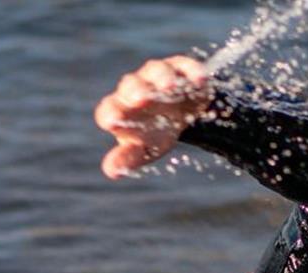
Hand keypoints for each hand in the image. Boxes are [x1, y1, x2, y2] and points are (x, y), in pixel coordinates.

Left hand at [94, 56, 213, 178]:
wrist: (182, 119)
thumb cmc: (153, 136)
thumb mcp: (143, 150)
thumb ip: (127, 158)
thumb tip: (112, 172)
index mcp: (120, 110)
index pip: (108, 109)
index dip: (110, 113)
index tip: (113, 121)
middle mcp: (134, 88)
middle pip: (130, 85)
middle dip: (136, 91)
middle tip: (141, 99)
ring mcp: (157, 76)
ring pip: (155, 70)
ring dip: (162, 77)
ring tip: (170, 87)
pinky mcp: (181, 68)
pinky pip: (184, 66)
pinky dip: (192, 72)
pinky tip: (199, 82)